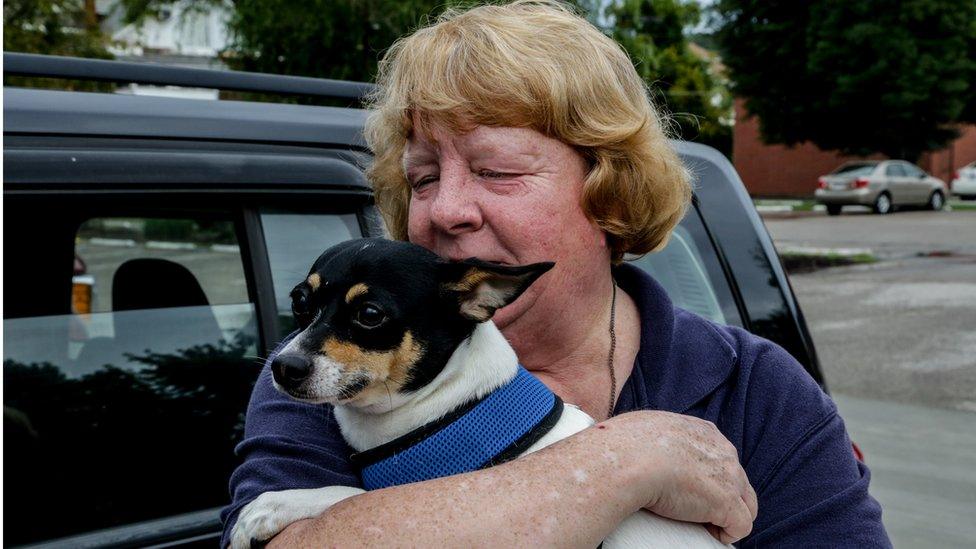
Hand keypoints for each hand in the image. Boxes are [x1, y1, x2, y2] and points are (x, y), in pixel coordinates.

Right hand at [608, 411, 757, 543]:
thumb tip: (642, 448)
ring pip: (746, 504)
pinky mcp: (726, 502)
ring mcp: (729, 477)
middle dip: (720, 496)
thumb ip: (658, 436)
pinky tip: (707, 533)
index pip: (719, 457)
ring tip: (701, 525)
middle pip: (737, 480)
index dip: (708, 476)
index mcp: (704, 431)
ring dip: (727, 516)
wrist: (629, 459)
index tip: (689, 488)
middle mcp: (724, 451)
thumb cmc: (625, 444)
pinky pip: (741, 525)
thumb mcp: (646, 427)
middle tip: (694, 509)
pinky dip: (727, 533)